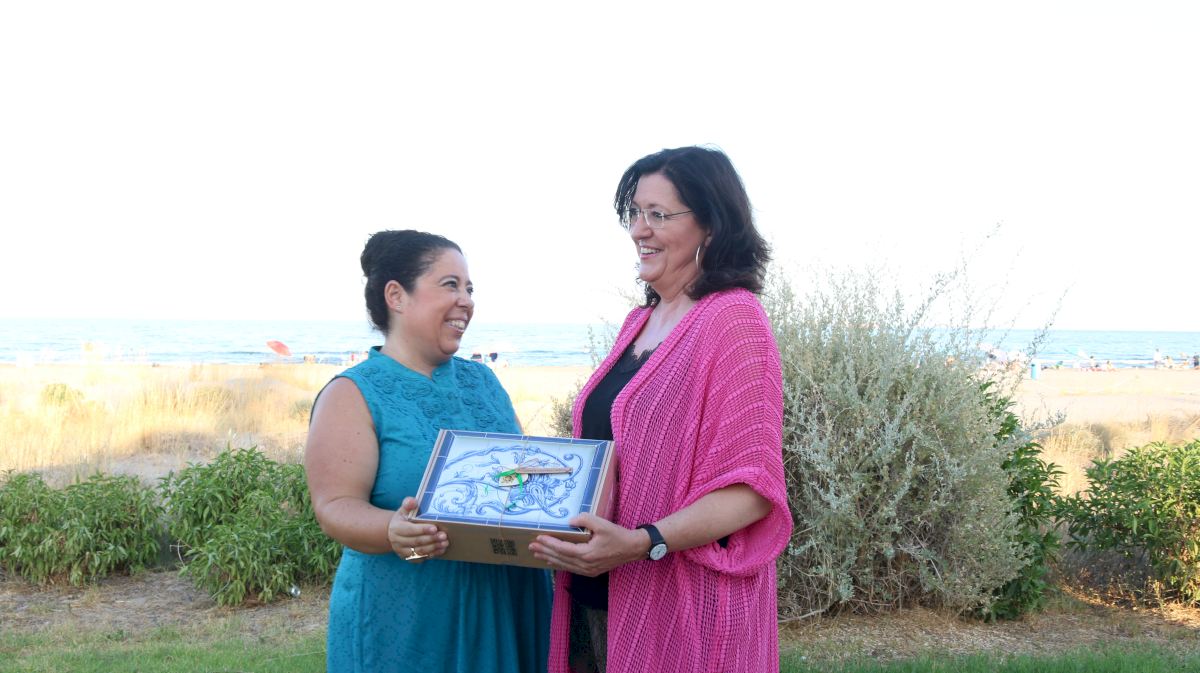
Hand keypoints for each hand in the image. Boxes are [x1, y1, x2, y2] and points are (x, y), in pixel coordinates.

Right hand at [387, 497, 447, 562]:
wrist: (394, 533)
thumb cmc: (403, 519)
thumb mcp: (403, 510)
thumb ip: (408, 504)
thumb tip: (413, 501)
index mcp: (396, 528)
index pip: (410, 530)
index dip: (422, 529)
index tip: (434, 528)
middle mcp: (398, 542)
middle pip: (416, 541)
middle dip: (431, 539)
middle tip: (444, 536)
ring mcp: (403, 552)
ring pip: (419, 551)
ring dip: (433, 548)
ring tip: (445, 543)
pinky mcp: (408, 558)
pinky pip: (420, 558)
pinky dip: (432, 555)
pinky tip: (441, 550)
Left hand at [528, 513, 647, 576]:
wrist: (632, 549)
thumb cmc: (618, 535)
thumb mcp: (602, 524)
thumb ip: (585, 520)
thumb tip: (570, 521)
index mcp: (587, 554)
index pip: (563, 549)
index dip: (550, 543)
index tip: (538, 537)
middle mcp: (586, 565)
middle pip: (560, 558)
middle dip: (545, 551)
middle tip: (531, 546)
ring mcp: (588, 571)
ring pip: (564, 565)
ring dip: (550, 559)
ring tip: (538, 554)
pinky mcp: (591, 571)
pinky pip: (571, 568)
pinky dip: (560, 564)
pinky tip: (553, 560)